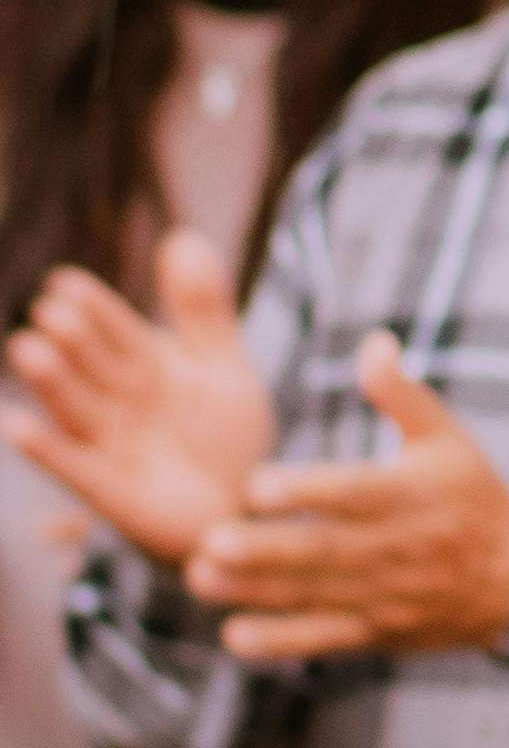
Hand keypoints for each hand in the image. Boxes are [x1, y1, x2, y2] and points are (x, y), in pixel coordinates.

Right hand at [3, 235, 275, 565]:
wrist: (246, 511)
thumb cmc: (228, 437)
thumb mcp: (223, 367)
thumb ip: (203, 310)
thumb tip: (182, 236)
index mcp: (148, 367)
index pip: (116, 330)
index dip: (93, 308)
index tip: (64, 282)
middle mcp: (120, 402)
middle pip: (91, 366)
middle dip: (73, 340)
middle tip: (51, 313)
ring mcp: (111, 445)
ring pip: (75, 408)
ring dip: (52, 383)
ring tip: (29, 350)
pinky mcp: (111, 491)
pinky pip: (75, 468)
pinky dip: (46, 451)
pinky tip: (17, 427)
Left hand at [184, 341, 508, 666]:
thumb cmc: (473, 495)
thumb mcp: (448, 437)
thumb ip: (402, 394)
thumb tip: (372, 342)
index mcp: (413, 495)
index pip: (356, 493)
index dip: (307, 492)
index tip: (256, 486)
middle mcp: (399, 548)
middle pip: (325, 551)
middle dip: (265, 550)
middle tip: (209, 542)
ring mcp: (388, 596)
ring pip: (316, 596)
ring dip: (256, 591)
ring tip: (201, 579)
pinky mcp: (379, 632)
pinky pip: (327, 639)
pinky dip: (282, 641)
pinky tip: (236, 636)